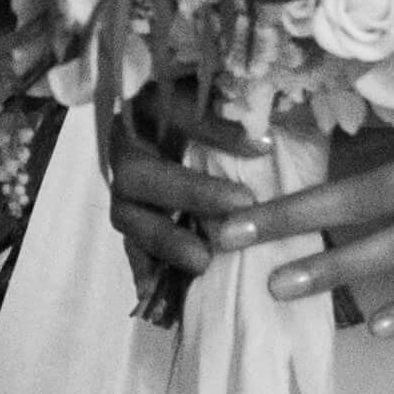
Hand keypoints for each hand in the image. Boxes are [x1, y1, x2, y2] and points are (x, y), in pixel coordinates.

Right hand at [104, 87, 249, 301]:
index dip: (216, 128)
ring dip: (166, 239)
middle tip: (242, 204)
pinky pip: (131, 250)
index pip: (174, 112)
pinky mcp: (129, 222)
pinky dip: (146, 272)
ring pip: (129, 216)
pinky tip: (160, 298)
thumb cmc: (212, 107)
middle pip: (141, 171)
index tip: (266, 144)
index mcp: (145, 104)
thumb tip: (270, 126)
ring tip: (204, 260)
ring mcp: (122, 189)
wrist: (178, 127)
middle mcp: (126, 146)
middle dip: (191, 191)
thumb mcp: (219, 96)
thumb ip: (235, 108)